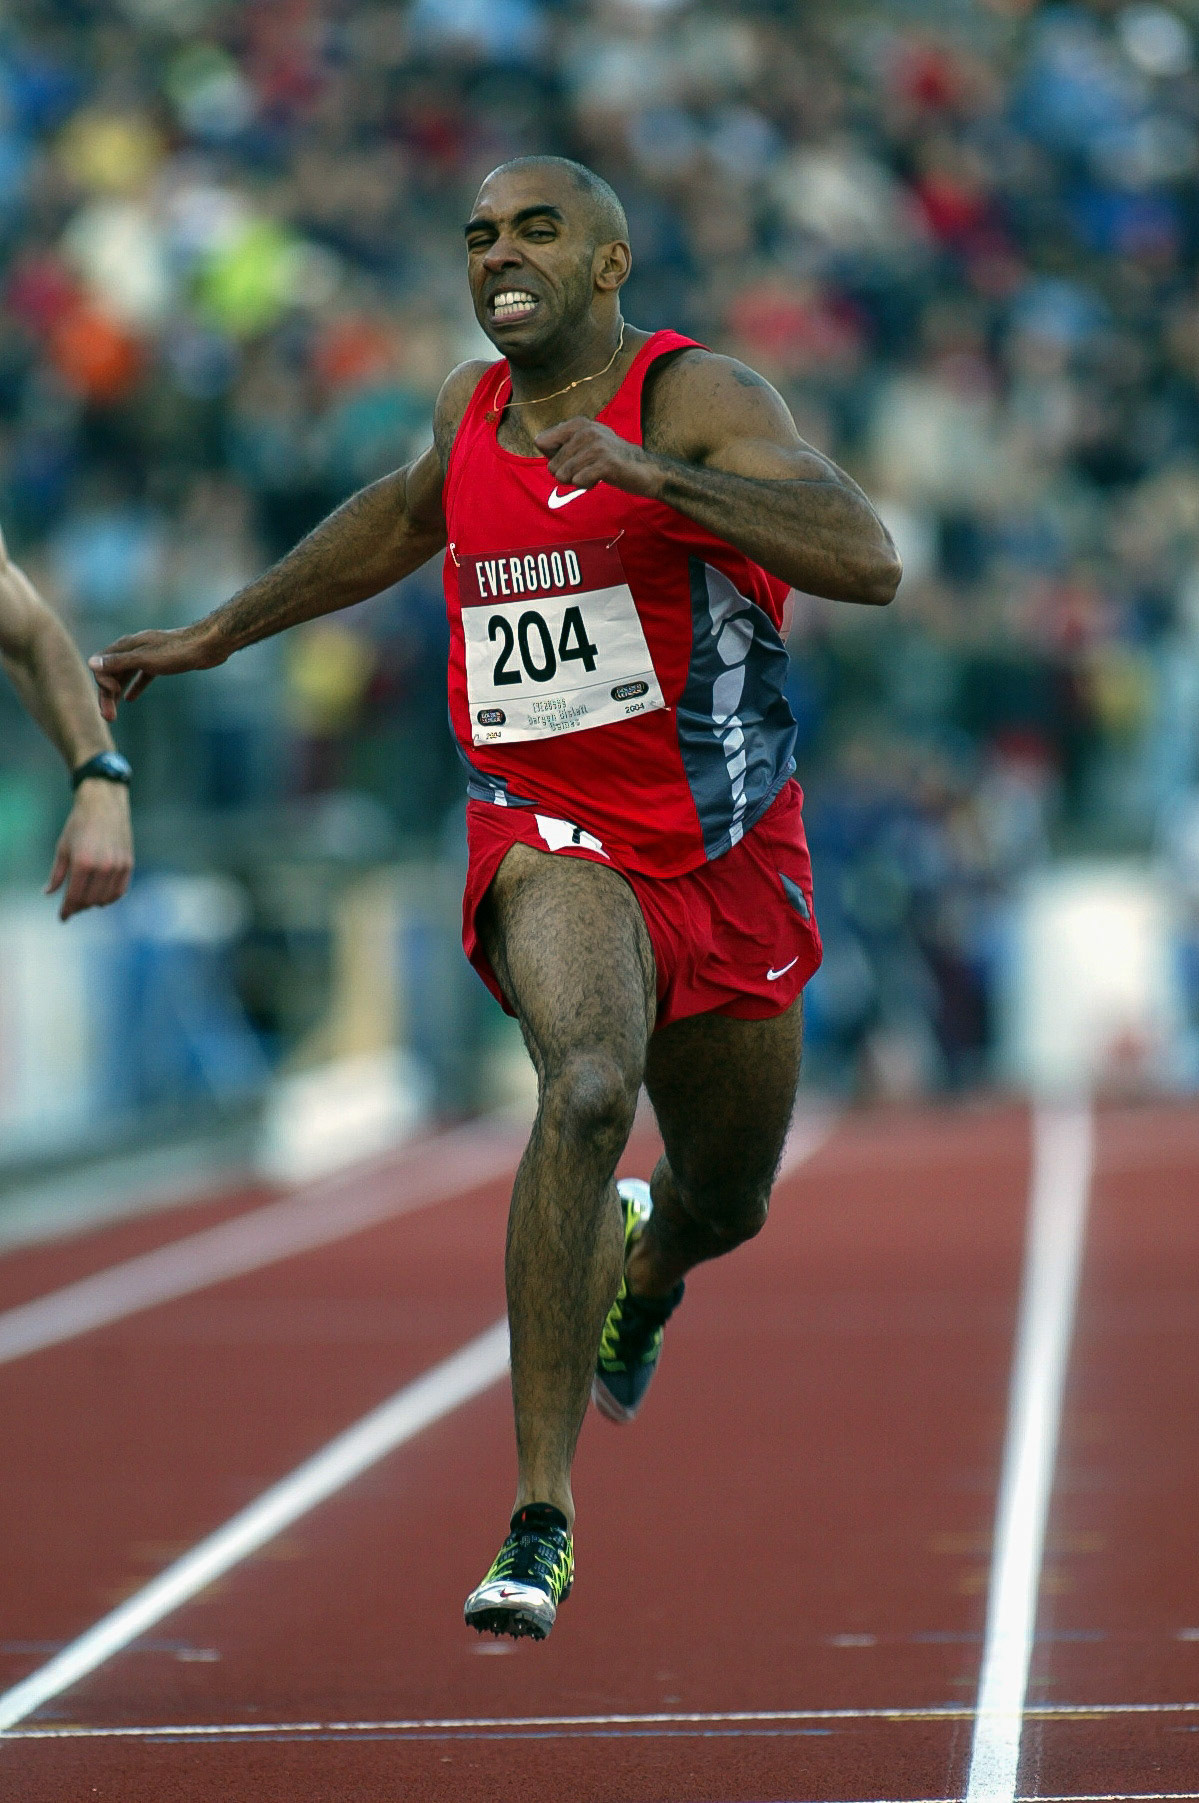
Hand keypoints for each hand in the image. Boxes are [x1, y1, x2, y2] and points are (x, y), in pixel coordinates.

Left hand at [47, 781, 133, 920]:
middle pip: (90, 900)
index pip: (74, 896)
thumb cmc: (79, 824)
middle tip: (72, 907)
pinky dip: (110, 897)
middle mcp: (102, 867)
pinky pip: (120, 890)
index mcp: (82, 863)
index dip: (67, 910)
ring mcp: (118, 866)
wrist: (104, 804)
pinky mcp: (128, 863)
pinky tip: (102, 896)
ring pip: (106, 898)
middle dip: (79, 906)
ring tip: (86, 901)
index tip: (63, 918)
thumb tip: (48, 893)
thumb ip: (57, 874)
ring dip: (94, 903)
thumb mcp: (62, 848)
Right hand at [89, 621, 225, 721]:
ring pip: (125, 675)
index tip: (115, 693)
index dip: (102, 681)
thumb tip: (91, 663)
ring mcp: (147, 655)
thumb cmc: (177, 651)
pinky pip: (141, 676)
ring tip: (114, 715)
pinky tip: (130, 699)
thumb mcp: (145, 659)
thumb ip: (119, 662)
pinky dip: (134, 687)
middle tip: (108, 718)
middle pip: (112, 672)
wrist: (208, 645)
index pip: (101, 664)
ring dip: (117, 694)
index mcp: (126, 645)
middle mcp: (133, 648)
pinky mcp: (161, 662)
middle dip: (107, 694)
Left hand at [533, 418, 663, 498]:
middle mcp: (586, 430)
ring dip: (577, 482)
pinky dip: (587, 485)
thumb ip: (561, 443)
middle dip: (566, 476)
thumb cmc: (611, 461)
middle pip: (552, 465)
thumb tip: (538, 441)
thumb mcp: (586, 445)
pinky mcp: (606, 462)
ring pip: (564, 475)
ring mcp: (597, 445)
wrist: (645, 471)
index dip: (554, 459)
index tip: (573, 460)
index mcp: (579, 423)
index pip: (541, 441)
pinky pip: (579, 481)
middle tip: (587, 471)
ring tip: (594, 474)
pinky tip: (600, 479)